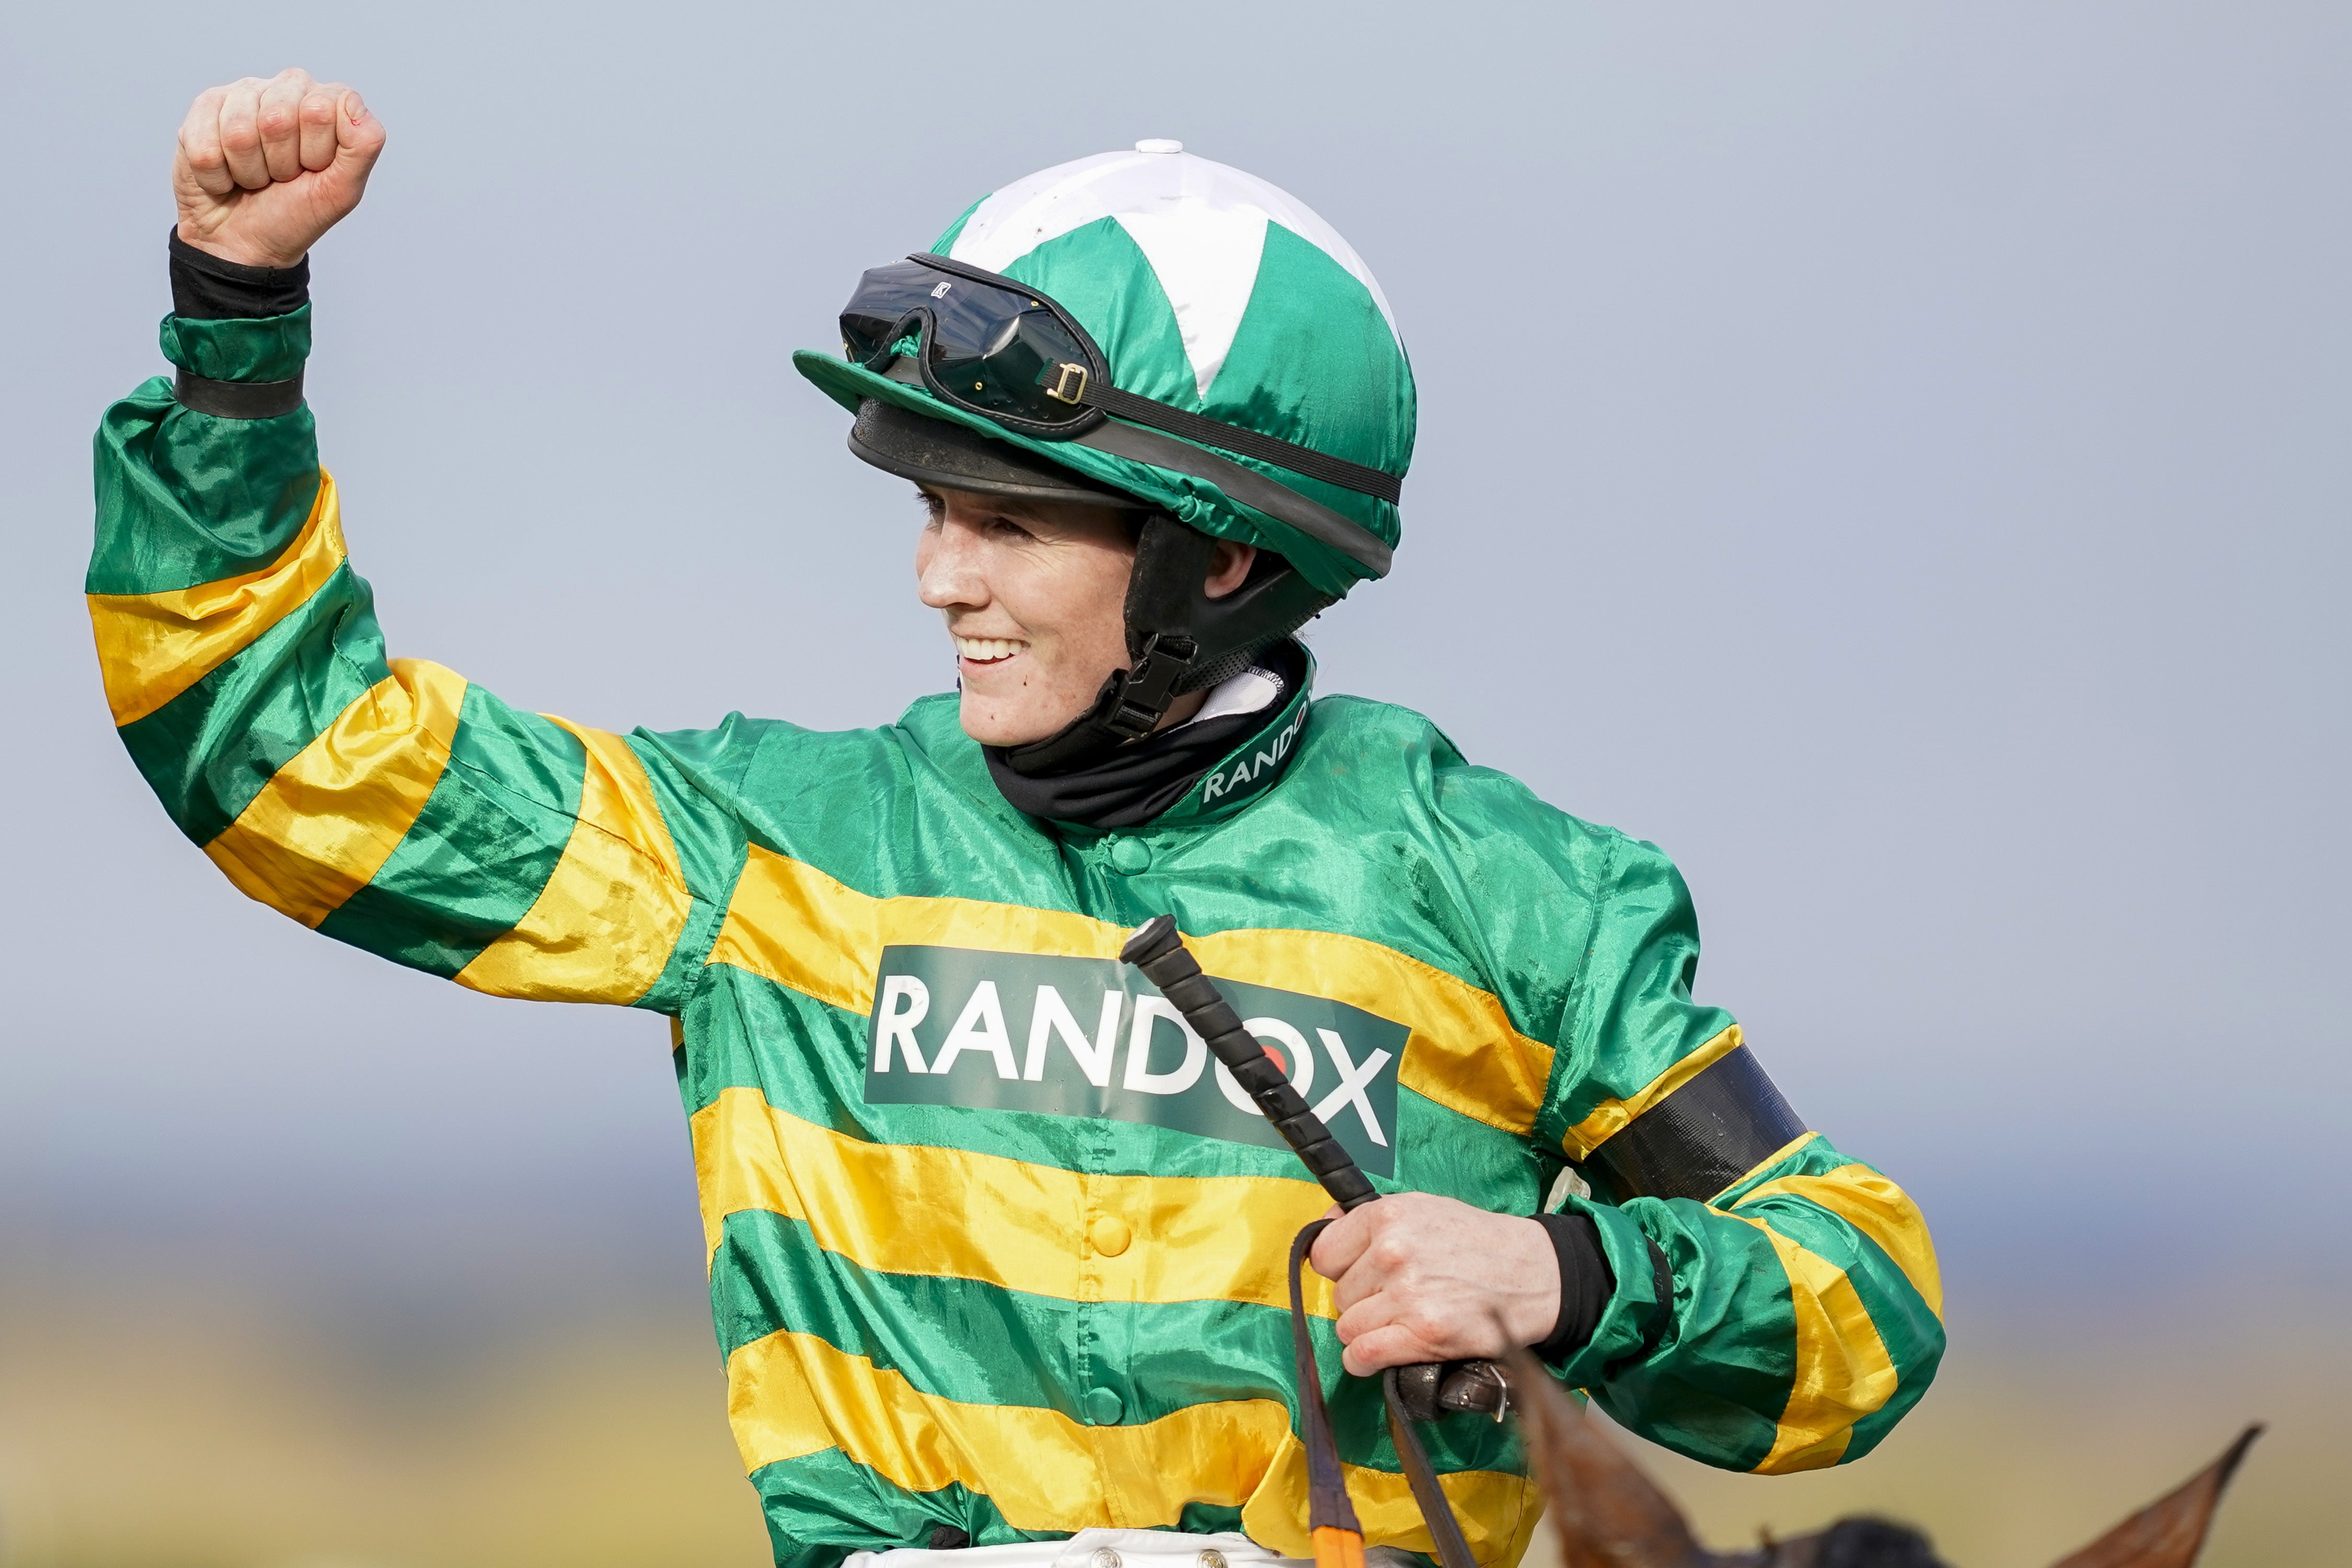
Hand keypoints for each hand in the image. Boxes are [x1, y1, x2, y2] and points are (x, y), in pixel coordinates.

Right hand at [174, 67, 384, 268]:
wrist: (247, 241)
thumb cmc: (296, 212)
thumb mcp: (342, 189)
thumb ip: (363, 145)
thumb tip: (350, 100)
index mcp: (326, 102)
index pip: (321, 109)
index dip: (316, 152)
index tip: (314, 170)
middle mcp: (286, 88)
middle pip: (277, 118)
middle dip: (281, 162)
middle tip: (283, 176)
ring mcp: (242, 93)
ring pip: (238, 132)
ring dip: (249, 171)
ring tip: (257, 177)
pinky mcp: (204, 108)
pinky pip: (205, 146)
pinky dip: (218, 175)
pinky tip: (227, 174)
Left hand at [1309, 1193, 1559, 1375]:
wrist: (1532, 1272)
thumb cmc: (1475, 1240)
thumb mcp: (1421, 1208)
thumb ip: (1369, 1219)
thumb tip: (1322, 1228)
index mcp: (1387, 1215)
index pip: (1323, 1253)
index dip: (1339, 1267)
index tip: (1358, 1274)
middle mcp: (1393, 1252)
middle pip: (1340, 1294)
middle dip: (1362, 1300)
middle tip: (1394, 1297)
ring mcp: (1407, 1295)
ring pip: (1348, 1328)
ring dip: (1367, 1331)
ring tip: (1397, 1322)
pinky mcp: (1424, 1334)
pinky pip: (1362, 1355)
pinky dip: (1364, 1360)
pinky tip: (1380, 1353)